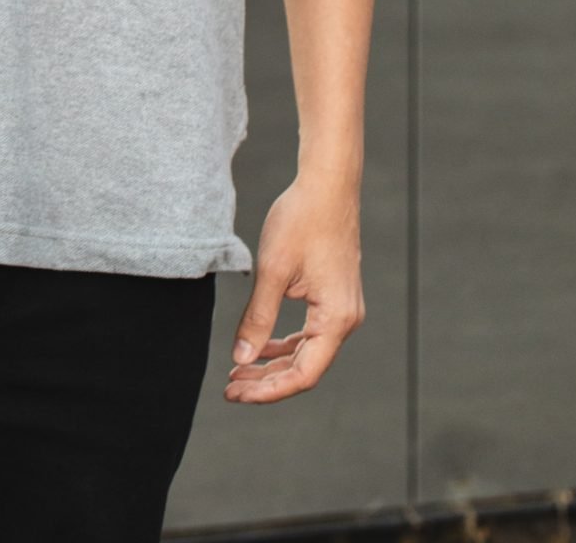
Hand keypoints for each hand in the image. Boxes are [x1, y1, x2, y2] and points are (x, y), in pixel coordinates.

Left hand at [223, 173, 364, 403]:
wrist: (327, 183)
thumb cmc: (302, 219)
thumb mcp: (273, 271)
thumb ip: (258, 319)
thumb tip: (241, 359)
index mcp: (336, 319)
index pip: (302, 374)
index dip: (267, 390)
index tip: (236, 392)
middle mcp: (345, 319)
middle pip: (305, 368)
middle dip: (266, 381)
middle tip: (230, 388)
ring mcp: (342, 307)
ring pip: (307, 352)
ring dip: (274, 363)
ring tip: (239, 371)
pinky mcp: (334, 295)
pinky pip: (310, 332)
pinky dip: (285, 343)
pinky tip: (261, 346)